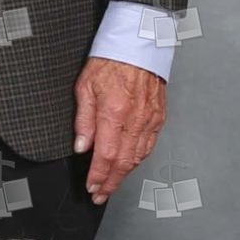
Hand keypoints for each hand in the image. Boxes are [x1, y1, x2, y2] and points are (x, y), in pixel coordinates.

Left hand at [71, 58, 165, 205]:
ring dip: (124, 175)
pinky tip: (129, 165)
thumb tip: (81, 146)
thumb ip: (83, 119)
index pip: (106, 155)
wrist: (138, 45)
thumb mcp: (85, 86)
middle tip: (100, 195)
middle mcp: (135, 119)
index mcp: (114, 112)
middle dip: (111, 182)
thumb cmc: (110, 61)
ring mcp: (150, 119)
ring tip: (111, 185)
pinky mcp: (158, 117)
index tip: (91, 187)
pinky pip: (149, 145)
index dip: (98, 176)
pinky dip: (138, 159)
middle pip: (124, 162)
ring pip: (138, 156)